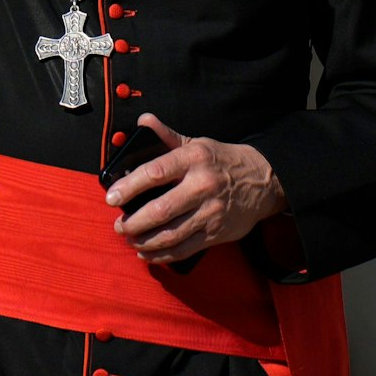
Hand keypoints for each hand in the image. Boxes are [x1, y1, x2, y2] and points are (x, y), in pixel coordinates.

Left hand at [105, 113, 287, 265]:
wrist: (263, 181)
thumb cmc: (222, 162)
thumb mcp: (197, 144)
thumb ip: (167, 136)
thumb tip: (143, 121)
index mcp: (194, 159)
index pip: (156, 172)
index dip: (130, 186)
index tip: (111, 196)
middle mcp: (202, 185)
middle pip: (161, 209)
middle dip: (134, 221)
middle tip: (119, 225)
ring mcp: (211, 211)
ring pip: (171, 233)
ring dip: (145, 241)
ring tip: (131, 239)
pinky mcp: (217, 232)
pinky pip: (184, 248)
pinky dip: (162, 255)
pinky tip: (148, 253)